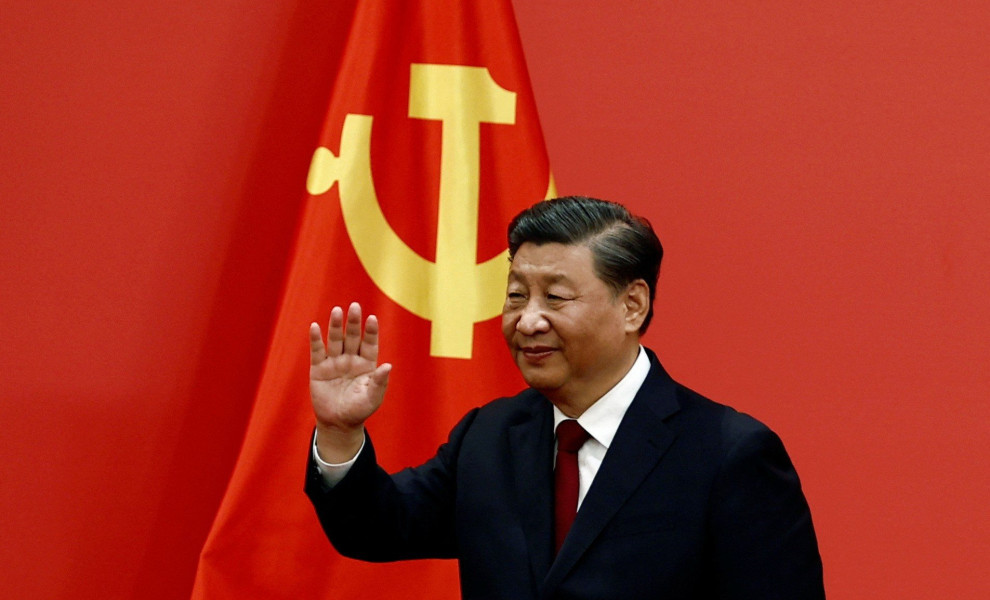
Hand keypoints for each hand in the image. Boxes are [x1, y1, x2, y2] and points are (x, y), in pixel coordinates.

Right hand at [309, 302, 390, 461]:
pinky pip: (317, 351)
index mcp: (366, 364)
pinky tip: (315, 326)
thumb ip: (379, 382)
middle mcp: (351, 359)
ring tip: (337, 311)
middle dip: (354, 322)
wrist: (338, 423)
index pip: (370, 344)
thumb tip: (388, 366)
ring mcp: (334, 362)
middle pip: (353, 337)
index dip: (371, 331)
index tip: (372, 318)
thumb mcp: (373, 398)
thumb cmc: (359, 410)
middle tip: (355, 306)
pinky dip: (316, 339)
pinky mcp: (319, 369)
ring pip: (335, 340)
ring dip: (336, 326)